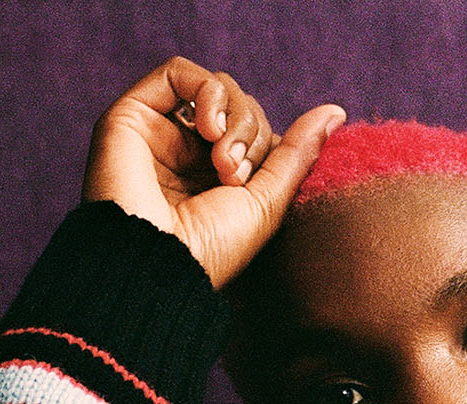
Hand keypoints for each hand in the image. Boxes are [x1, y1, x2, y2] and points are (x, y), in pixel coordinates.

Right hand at [84, 58, 344, 287]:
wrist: (155, 268)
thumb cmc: (210, 252)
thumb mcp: (268, 202)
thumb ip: (298, 153)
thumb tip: (336, 111)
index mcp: (212, 179)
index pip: (257, 131)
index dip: (267, 146)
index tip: (252, 183)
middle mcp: (183, 154)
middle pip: (240, 107)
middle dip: (252, 134)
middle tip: (234, 175)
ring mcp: (157, 134)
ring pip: (215, 90)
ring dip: (234, 117)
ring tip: (221, 160)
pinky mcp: (131, 117)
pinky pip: (177, 72)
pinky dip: (206, 92)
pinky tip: (208, 128)